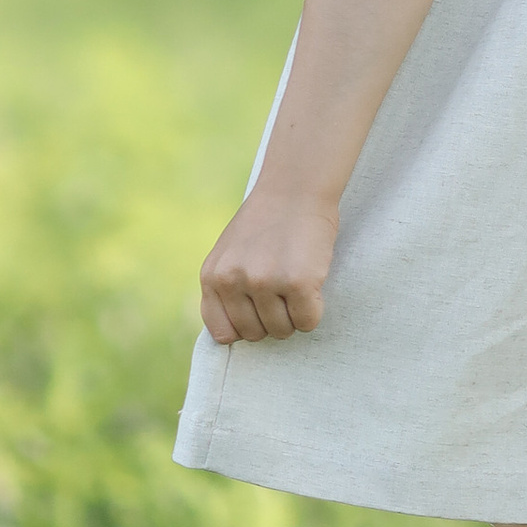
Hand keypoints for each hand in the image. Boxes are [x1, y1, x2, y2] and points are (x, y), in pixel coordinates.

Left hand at [199, 181, 339, 344]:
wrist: (295, 189)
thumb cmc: (266, 223)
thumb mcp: (229, 254)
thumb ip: (225, 290)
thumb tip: (230, 338)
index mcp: (212, 276)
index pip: (222, 334)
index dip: (245, 327)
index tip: (258, 309)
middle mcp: (233, 280)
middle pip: (255, 335)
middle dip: (272, 320)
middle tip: (282, 290)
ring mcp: (264, 282)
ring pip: (283, 331)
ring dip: (294, 315)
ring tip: (296, 283)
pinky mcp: (297, 282)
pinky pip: (307, 321)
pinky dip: (314, 311)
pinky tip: (312, 284)